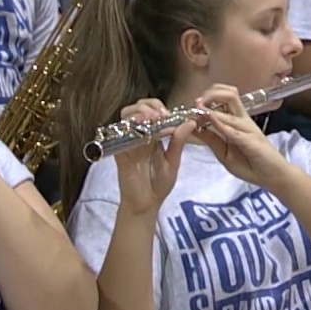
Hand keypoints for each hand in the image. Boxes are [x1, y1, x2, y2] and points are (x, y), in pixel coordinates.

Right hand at [113, 99, 195, 215]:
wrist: (146, 204)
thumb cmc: (159, 184)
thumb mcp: (173, 161)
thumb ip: (178, 141)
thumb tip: (191, 122)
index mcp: (153, 135)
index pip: (153, 111)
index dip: (160, 107)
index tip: (172, 114)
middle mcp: (139, 135)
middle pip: (137, 108)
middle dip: (149, 106)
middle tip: (161, 115)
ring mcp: (127, 141)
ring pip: (126, 116)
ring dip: (139, 112)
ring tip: (153, 118)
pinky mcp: (119, 151)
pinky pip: (120, 134)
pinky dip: (130, 128)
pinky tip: (143, 130)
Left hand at [192, 85, 290, 187]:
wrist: (273, 177)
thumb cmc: (250, 165)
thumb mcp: (223, 152)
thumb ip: (210, 140)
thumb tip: (193, 128)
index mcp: (236, 121)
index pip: (222, 99)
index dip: (205, 99)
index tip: (191, 107)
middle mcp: (243, 120)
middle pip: (229, 94)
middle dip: (210, 94)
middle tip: (197, 102)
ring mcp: (248, 128)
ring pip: (231, 108)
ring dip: (212, 106)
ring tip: (198, 108)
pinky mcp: (252, 141)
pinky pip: (234, 130)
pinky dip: (221, 123)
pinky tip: (211, 119)